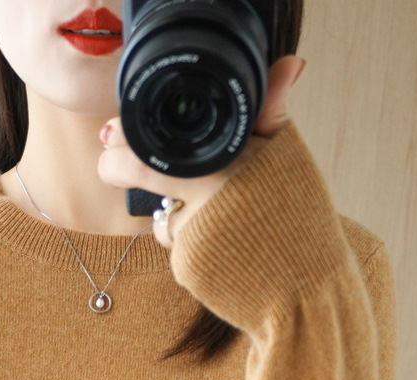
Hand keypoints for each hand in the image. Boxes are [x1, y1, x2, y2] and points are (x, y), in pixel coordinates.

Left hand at [97, 55, 306, 248]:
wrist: (302, 279)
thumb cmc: (295, 212)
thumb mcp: (285, 155)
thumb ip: (271, 111)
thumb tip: (289, 64)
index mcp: (223, 160)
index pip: (150, 145)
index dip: (125, 136)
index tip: (114, 133)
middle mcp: (204, 195)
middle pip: (135, 172)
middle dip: (116, 168)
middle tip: (115, 165)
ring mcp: (192, 235)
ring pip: (160, 215)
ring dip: (171, 211)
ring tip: (209, 213)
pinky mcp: (188, 267)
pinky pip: (175, 247)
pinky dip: (190, 241)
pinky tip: (217, 240)